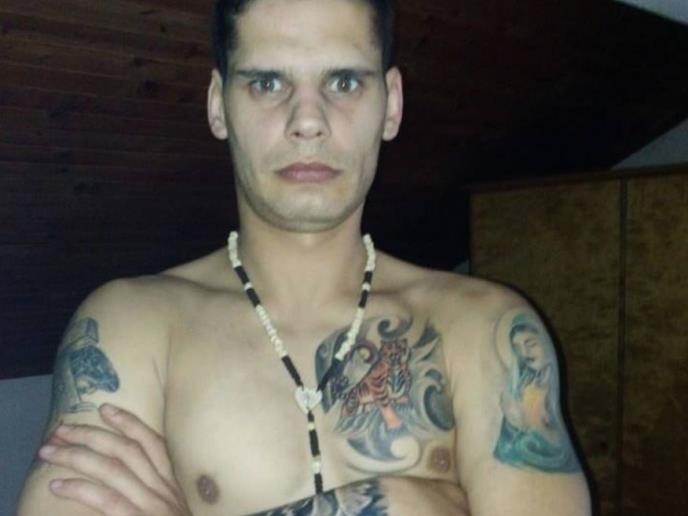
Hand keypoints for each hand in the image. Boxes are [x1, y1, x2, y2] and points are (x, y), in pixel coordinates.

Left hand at [38, 404, 191, 515]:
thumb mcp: (170, 510)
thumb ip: (152, 492)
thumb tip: (124, 475)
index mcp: (171, 484)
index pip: (153, 443)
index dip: (129, 423)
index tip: (105, 409)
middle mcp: (163, 490)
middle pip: (127, 450)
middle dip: (92, 434)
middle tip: (62, 429)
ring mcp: (151, 506)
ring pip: (113, 469)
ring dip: (77, 455)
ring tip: (49, 451)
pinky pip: (106, 499)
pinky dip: (79, 489)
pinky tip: (57, 485)